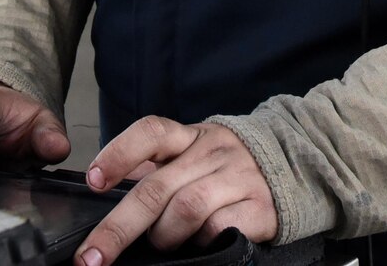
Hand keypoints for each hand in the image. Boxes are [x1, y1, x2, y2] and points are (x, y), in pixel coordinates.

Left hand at [74, 117, 276, 265]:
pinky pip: (219, 228)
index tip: (93, 181)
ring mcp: (238, 177)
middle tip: (92, 257)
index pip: (151, 132)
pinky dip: (201, 241)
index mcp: (191, 136)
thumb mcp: (192, 156)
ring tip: (163, 244)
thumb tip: (106, 191)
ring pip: (185, 209)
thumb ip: (156, 170)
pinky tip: (200, 242)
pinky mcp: (260, 205)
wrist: (294, 164)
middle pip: (157, 187)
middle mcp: (212, 152)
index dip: (119, 154)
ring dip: (164, 236)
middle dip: (118, 227)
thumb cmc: (226, 168)